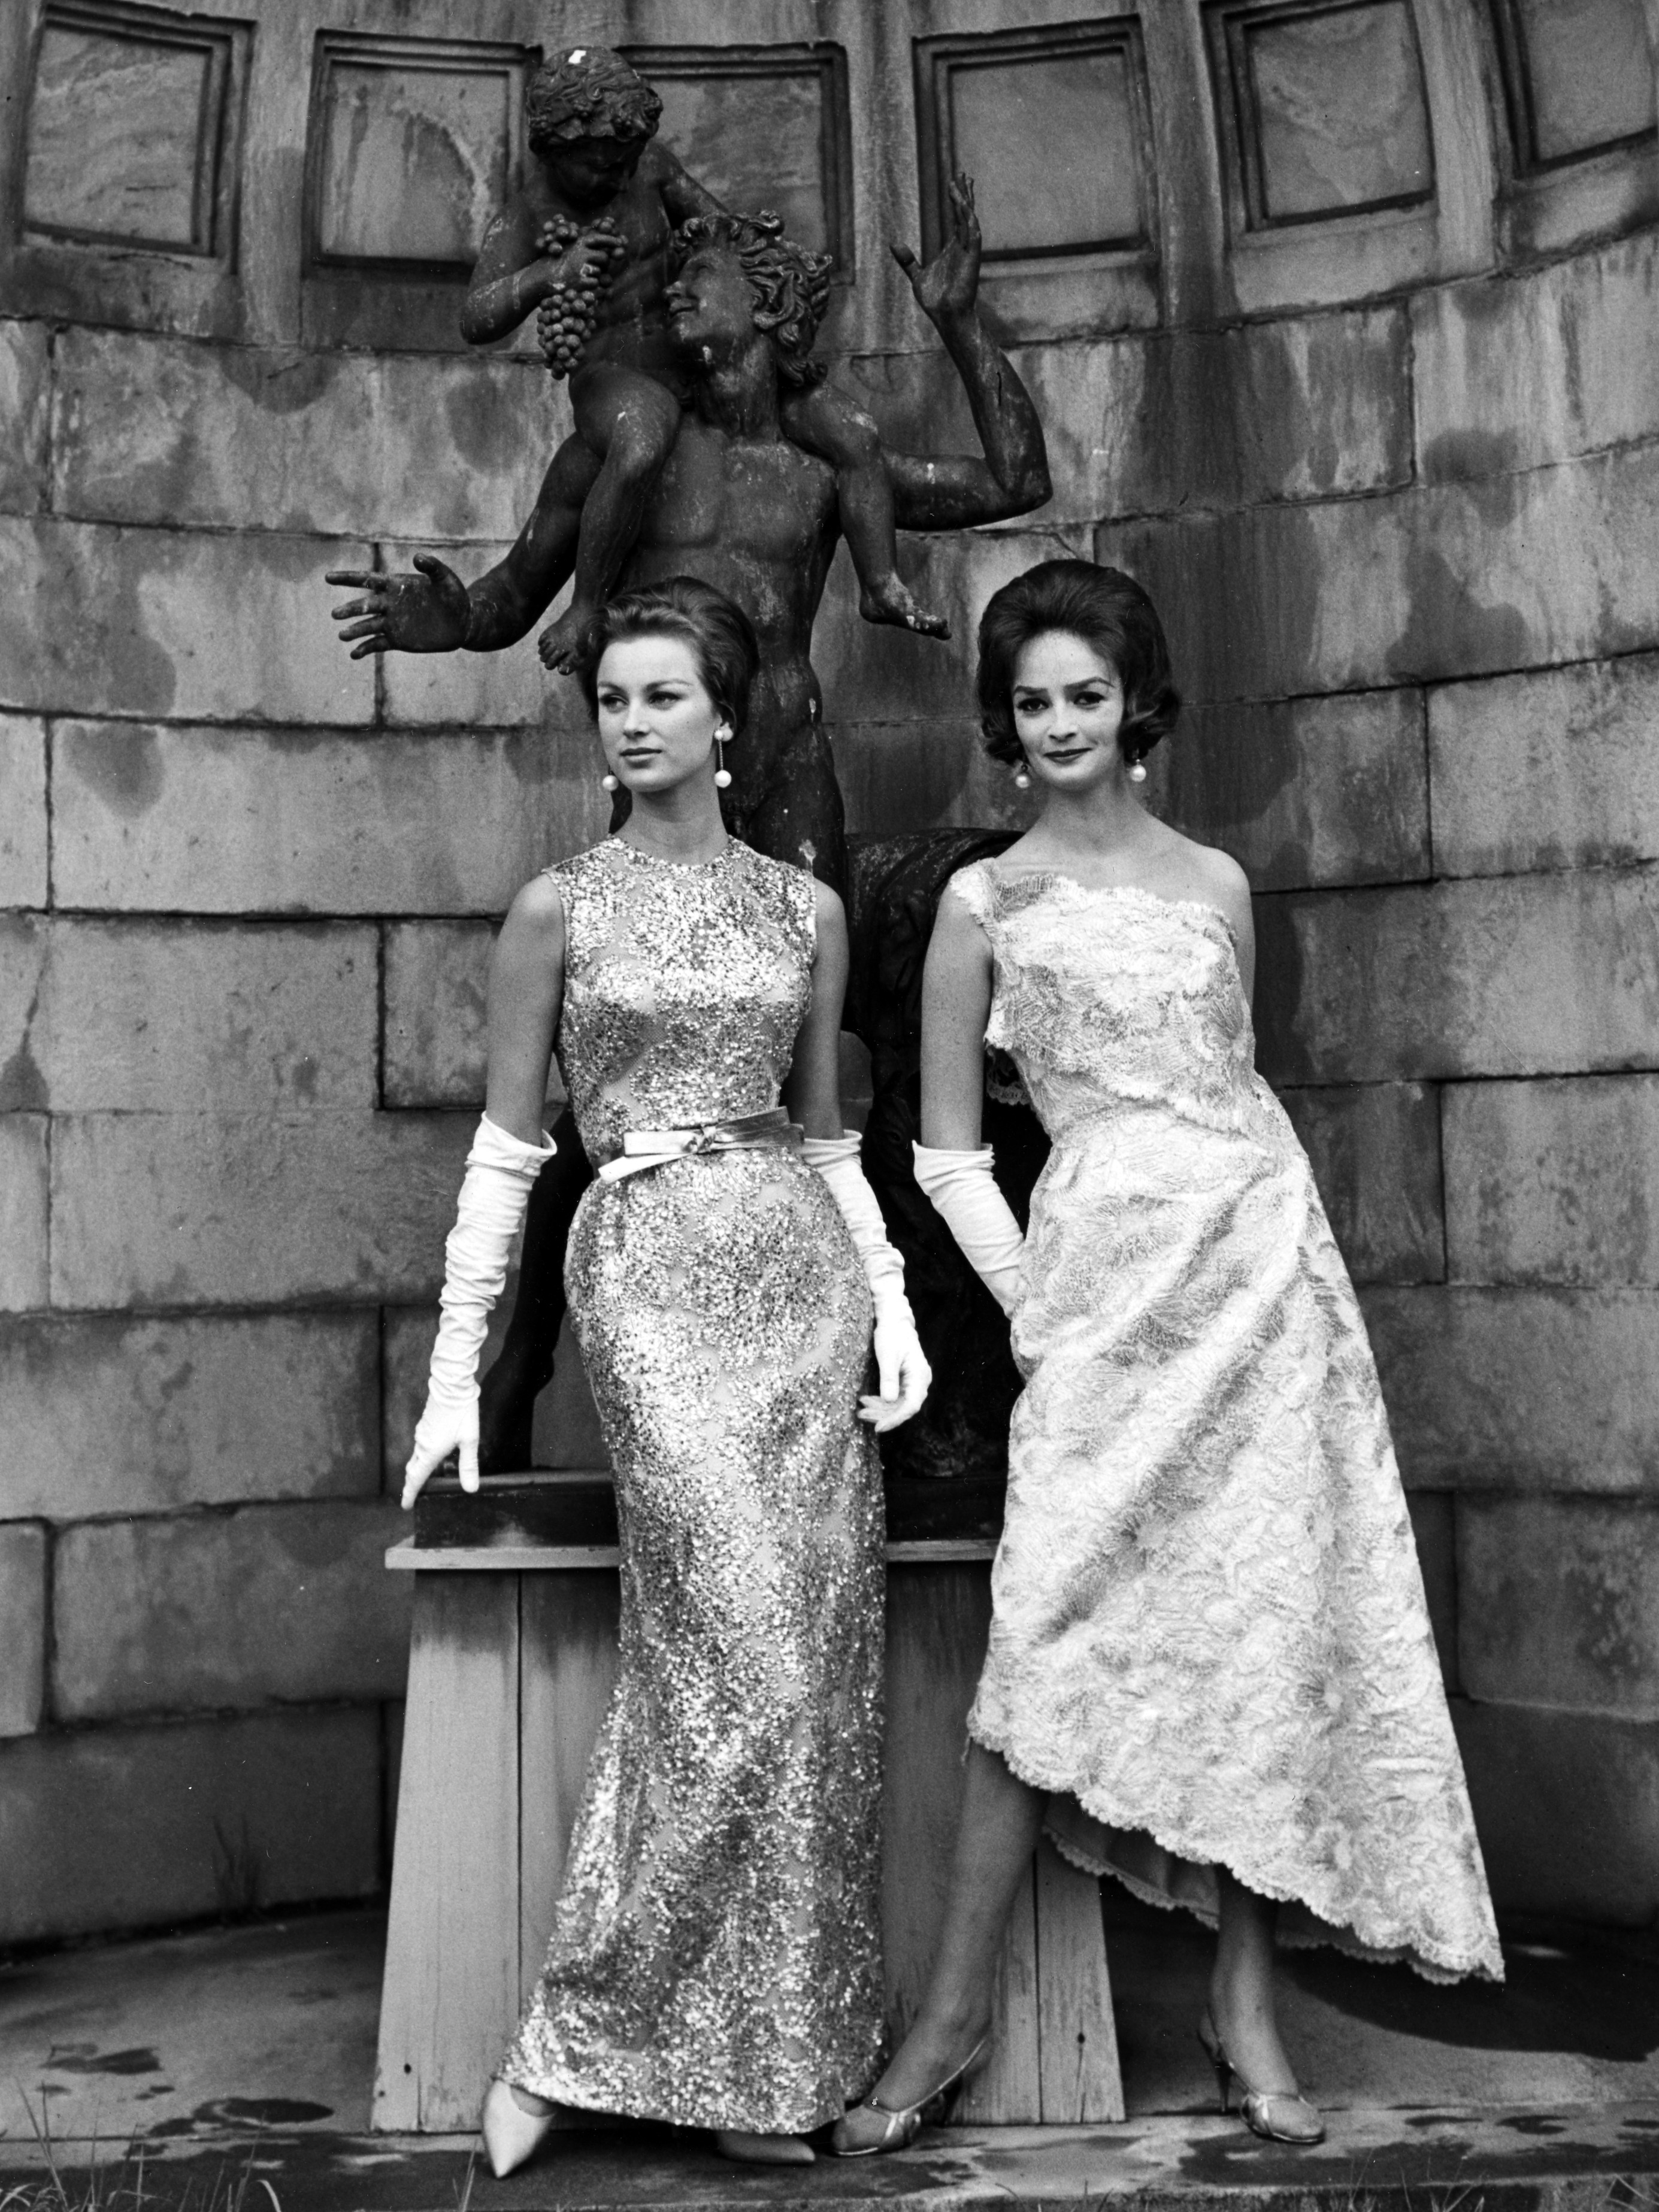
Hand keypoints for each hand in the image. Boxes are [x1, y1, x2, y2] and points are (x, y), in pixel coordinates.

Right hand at [327, 553, 469, 656]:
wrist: (462, 622)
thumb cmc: (454, 597)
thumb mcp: (446, 579)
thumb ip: (433, 567)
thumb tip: (417, 556)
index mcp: (395, 585)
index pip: (367, 580)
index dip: (347, 578)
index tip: (328, 578)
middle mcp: (389, 604)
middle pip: (365, 605)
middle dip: (350, 609)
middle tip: (335, 614)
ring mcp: (392, 623)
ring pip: (368, 626)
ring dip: (354, 630)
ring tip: (342, 635)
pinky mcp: (398, 640)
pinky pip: (378, 644)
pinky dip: (365, 649)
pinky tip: (354, 654)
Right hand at [403, 1393, 478, 1508]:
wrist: (451, 1384)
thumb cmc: (462, 1412)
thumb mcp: (469, 1440)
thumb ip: (468, 1465)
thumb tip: (470, 1489)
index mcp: (431, 1451)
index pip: (416, 1478)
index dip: (410, 1493)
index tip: (406, 1506)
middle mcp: (422, 1444)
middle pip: (413, 1469)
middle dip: (413, 1483)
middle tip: (413, 1496)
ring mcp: (422, 1433)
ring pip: (416, 1456)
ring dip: (418, 1469)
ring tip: (424, 1479)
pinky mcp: (425, 1424)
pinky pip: (420, 1446)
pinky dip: (422, 1456)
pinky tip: (433, 1455)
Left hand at [859, 1310, 931, 1434]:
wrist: (894, 1321)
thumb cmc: (891, 1335)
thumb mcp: (887, 1356)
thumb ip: (888, 1378)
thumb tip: (888, 1400)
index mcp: (919, 1375)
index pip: (911, 1405)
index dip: (895, 1419)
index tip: (879, 1427)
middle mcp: (920, 1381)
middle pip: (904, 1408)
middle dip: (883, 1415)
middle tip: (862, 1416)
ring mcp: (914, 1382)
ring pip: (898, 1404)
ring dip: (880, 1410)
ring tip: (861, 1410)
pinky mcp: (906, 1381)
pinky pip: (895, 1397)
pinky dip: (881, 1401)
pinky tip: (867, 1401)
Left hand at [891, 172, 980, 324]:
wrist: (945, 316)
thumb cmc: (935, 300)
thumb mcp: (916, 276)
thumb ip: (907, 260)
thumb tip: (894, 244)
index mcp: (953, 248)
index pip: (956, 217)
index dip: (957, 199)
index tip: (956, 182)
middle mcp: (962, 246)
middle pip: (965, 213)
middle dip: (965, 194)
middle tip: (965, 173)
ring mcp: (968, 252)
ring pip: (969, 219)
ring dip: (966, 201)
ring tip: (962, 182)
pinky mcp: (972, 259)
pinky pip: (973, 234)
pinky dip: (968, 219)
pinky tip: (964, 206)